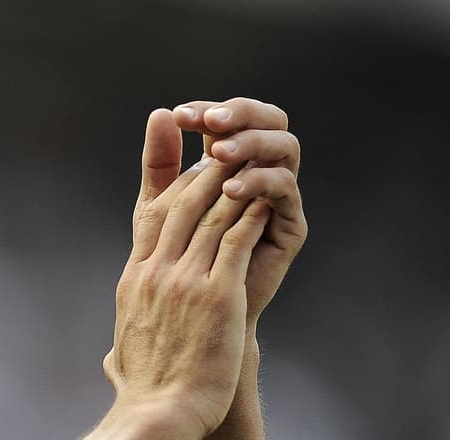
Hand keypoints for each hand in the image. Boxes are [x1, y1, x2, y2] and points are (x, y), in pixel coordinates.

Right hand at [104, 108, 271, 438]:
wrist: (158, 414)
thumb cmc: (146, 397)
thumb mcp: (124, 360)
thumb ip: (119, 352)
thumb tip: (111, 364)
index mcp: (135, 280)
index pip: (153, 216)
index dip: (171, 182)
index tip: (187, 161)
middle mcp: (156, 272)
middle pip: (181, 203)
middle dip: (206, 171)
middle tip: (227, 148)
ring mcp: (184, 280)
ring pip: (210, 213)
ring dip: (233, 183)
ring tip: (252, 162)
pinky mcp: (216, 293)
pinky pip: (235, 239)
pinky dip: (250, 214)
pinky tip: (266, 198)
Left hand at [172, 97, 306, 327]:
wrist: (193, 319)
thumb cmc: (175, 262)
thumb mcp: (159, 207)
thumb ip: (160, 164)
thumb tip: (158, 114)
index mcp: (230, 161)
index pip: (228, 119)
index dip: (206, 111)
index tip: (179, 115)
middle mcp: (259, 172)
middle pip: (268, 121)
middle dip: (239, 115)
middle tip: (210, 123)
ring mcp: (278, 197)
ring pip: (284, 148)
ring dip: (251, 144)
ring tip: (219, 154)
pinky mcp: (291, 225)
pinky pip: (285, 190)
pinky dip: (260, 182)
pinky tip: (231, 190)